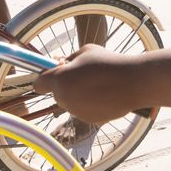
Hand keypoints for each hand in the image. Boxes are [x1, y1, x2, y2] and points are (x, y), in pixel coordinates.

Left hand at [34, 46, 148, 123]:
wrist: (132, 82)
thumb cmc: (108, 62)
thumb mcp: (85, 51)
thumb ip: (68, 59)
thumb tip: (59, 64)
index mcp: (60, 80)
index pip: (39, 83)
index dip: (43, 77)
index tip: (52, 72)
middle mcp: (65, 99)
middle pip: (56, 92)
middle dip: (64, 83)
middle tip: (80, 72)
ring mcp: (76, 112)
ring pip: (69, 100)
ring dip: (76, 92)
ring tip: (95, 81)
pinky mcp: (89, 119)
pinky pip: (82, 108)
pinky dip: (88, 101)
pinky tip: (102, 92)